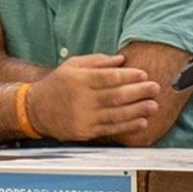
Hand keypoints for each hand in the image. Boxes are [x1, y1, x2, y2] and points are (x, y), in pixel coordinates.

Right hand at [27, 54, 163, 141]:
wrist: (36, 110)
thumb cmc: (58, 84)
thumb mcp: (72, 66)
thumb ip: (97, 61)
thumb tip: (121, 59)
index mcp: (79, 80)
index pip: (109, 78)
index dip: (129, 76)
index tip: (144, 74)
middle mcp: (81, 99)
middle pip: (115, 96)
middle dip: (138, 92)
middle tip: (156, 88)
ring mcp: (83, 118)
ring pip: (115, 114)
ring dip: (137, 111)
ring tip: (154, 106)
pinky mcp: (85, 132)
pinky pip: (110, 129)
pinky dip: (127, 126)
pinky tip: (141, 122)